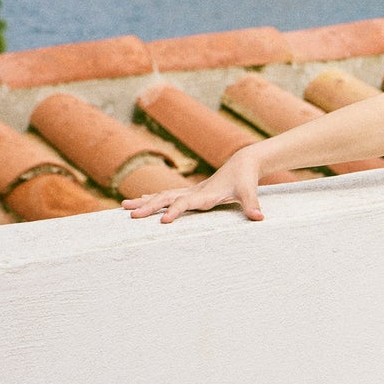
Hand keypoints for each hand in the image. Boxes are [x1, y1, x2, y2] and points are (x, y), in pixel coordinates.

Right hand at [122, 149, 265, 223]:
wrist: (243, 162)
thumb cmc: (246, 178)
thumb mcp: (250, 191)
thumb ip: (252, 204)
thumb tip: (259, 218)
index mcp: (205, 194)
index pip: (185, 203)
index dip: (175, 211)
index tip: (162, 221)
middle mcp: (194, 192)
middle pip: (166, 199)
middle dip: (148, 207)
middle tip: (130, 215)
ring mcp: (190, 192)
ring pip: (162, 196)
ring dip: (144, 202)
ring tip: (124, 207)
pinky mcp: (191, 193)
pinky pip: (167, 196)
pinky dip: (153, 199)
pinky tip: (141, 201)